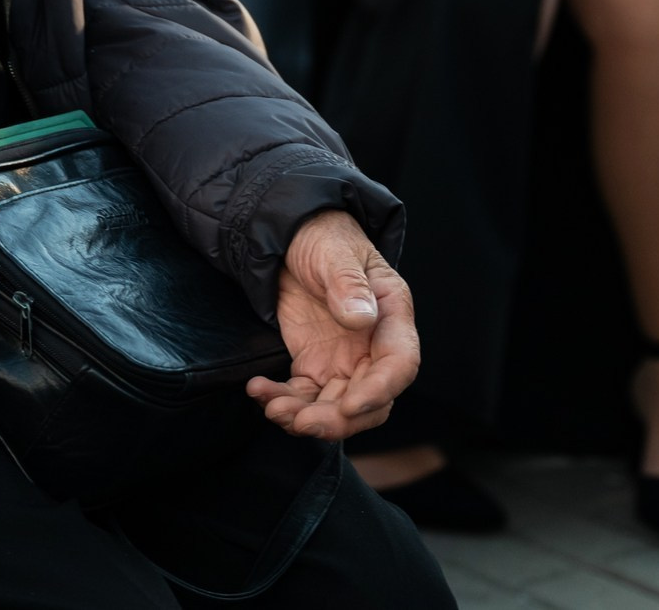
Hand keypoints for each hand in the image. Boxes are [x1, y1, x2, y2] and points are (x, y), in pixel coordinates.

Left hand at [247, 210, 419, 439]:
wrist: (292, 237)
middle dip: (338, 420)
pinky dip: (283, 401)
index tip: (350, 407)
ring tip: (272, 406)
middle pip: (371, 401)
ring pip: (336, 407)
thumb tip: (362, 318)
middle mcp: (373, 346)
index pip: (400, 365)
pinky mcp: (315, 365)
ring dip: (306, 417)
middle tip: (301, 421)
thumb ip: (349, 283)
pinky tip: (259, 390)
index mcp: (392, 316)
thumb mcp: (334, 252)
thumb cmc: (323, 237)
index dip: (379, 391)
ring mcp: (344, 360)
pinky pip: (304, 395)